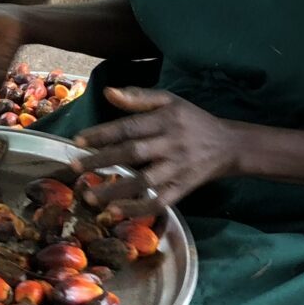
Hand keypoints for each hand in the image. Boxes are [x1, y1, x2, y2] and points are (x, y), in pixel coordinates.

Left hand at [72, 87, 241, 215]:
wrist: (229, 145)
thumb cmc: (193, 120)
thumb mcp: (170, 100)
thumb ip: (139, 96)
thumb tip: (108, 92)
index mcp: (165, 120)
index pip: (129, 127)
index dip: (103, 134)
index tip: (78, 141)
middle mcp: (171, 144)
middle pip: (132, 153)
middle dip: (101, 161)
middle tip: (74, 168)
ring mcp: (177, 169)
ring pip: (144, 181)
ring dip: (115, 190)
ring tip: (89, 197)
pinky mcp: (183, 189)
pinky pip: (159, 201)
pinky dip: (138, 209)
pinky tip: (116, 212)